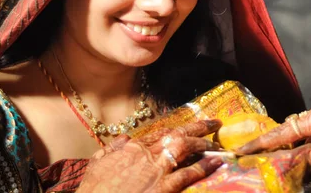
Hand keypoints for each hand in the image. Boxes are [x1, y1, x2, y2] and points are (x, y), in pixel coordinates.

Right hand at [78, 119, 222, 192]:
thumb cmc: (92, 191)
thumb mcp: (96, 166)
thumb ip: (111, 150)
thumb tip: (124, 138)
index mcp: (131, 148)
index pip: (160, 133)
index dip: (177, 128)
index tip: (189, 126)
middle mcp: (146, 154)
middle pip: (177, 134)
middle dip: (198, 127)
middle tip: (215, 123)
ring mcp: (156, 170)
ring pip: (186, 148)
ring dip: (204, 144)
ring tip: (218, 144)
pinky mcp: (162, 188)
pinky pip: (188, 173)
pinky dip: (204, 166)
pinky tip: (216, 163)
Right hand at [236, 89, 310, 170]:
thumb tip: (305, 170)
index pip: (278, 134)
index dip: (259, 144)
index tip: (239, 150)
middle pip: (285, 138)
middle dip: (269, 150)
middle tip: (253, 163)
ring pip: (300, 142)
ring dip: (289, 154)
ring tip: (276, 168)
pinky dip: (307, 154)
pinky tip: (306, 165)